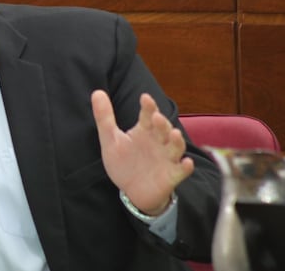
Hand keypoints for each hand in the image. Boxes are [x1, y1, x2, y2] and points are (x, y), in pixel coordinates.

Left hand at [91, 90, 193, 214]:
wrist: (132, 191)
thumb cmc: (124, 162)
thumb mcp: (111, 140)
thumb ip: (104, 117)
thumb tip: (97, 92)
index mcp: (144, 131)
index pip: (148, 115)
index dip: (148, 106)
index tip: (145, 98)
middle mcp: (158, 142)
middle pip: (163, 129)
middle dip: (162, 123)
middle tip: (156, 117)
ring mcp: (167, 158)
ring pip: (175, 147)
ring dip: (176, 141)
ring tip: (174, 134)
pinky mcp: (172, 175)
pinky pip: (181, 170)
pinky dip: (185, 167)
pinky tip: (187, 163)